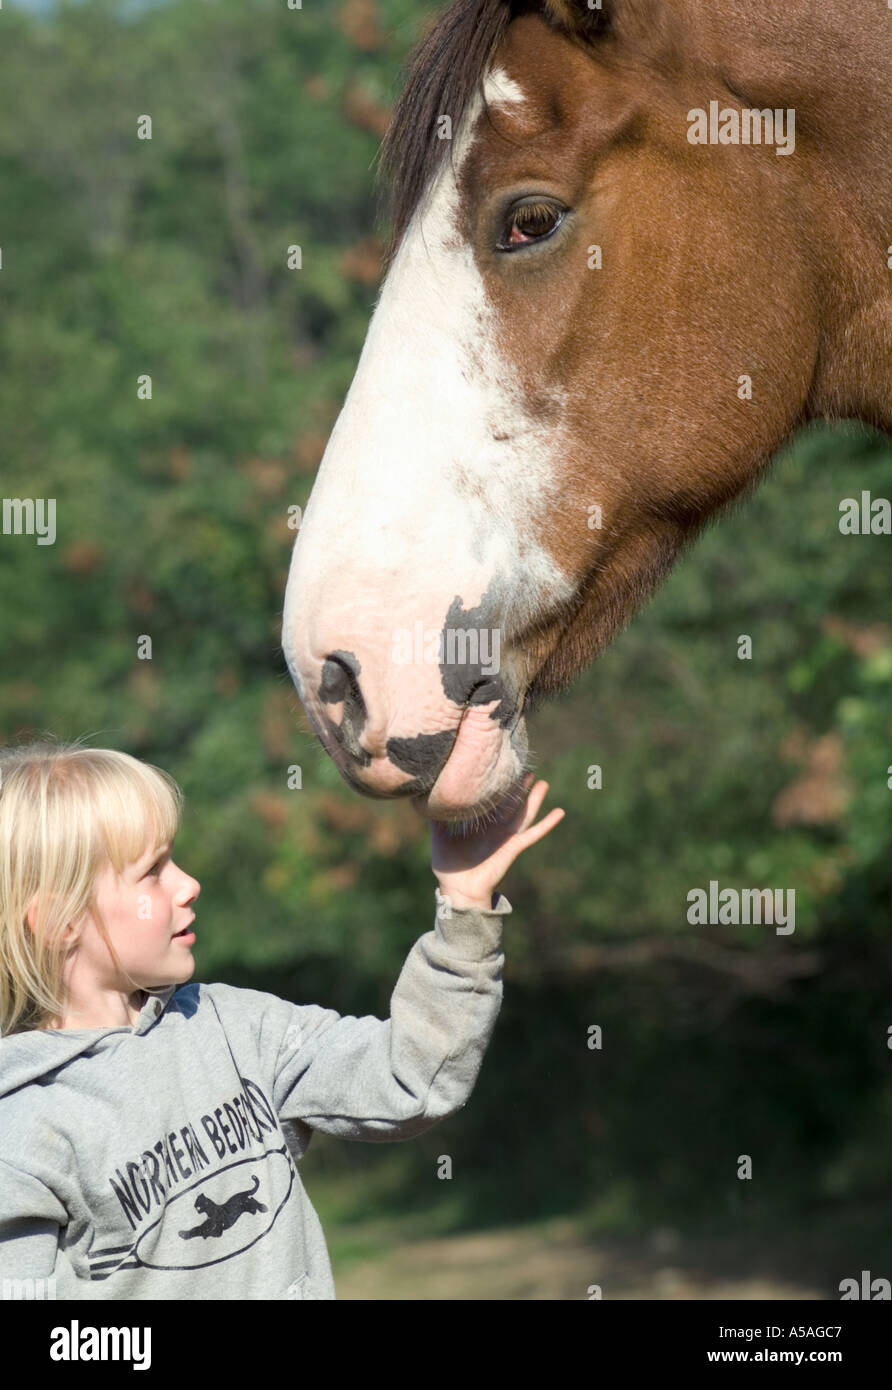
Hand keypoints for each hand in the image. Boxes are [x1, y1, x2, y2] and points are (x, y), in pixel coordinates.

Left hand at [430, 774, 564, 909]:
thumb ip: (437, 818)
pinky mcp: (514, 847)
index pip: (493, 802)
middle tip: (528, 769)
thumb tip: (424, 798)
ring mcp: (507, 838)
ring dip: (535, 800)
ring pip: (525, 814)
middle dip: (519, 788)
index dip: (500, 787)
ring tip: (544, 783)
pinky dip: (547, 824)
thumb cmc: (449, 866)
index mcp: (482, 826)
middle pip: (512, 804)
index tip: (503, 768)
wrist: (457, 888)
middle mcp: (497, 830)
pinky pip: (533, 834)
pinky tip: (560, 812)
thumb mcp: (439, 835)